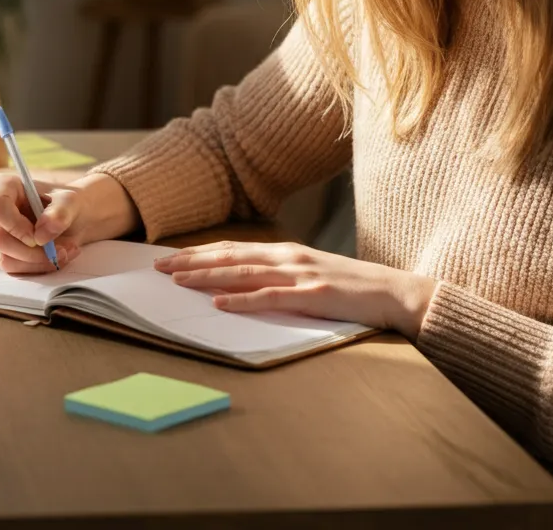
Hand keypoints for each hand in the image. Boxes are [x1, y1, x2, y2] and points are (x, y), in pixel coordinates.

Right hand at [0, 171, 138, 273]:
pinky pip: (12, 269)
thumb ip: (61, 212)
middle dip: (33, 252)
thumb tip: (44, 233)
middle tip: (63, 251)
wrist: (78, 215)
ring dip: (38, 262)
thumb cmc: (74, 201)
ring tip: (66, 252)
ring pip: (4, 259)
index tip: (41, 236)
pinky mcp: (0, 251)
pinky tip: (57, 258)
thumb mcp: (74, 201)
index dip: (15, 226)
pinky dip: (37, 268)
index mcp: (3, 185)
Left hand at [153, 241, 435, 338]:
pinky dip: (242, 300)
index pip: (233, 249)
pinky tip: (221, 303)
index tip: (170, 257)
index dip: (200, 253)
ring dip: (207, 276)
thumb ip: (280, 276)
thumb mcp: (311, 274)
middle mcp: (288, 257)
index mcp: (286, 252)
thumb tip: (243, 285)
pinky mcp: (312, 296)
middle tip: (158, 266)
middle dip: (191, 261)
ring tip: (178, 280)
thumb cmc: (351, 287)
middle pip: (230, 257)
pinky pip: (270, 298)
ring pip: (243, 274)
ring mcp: (300, 275)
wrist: (394, 292)